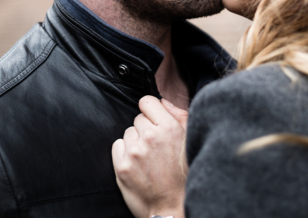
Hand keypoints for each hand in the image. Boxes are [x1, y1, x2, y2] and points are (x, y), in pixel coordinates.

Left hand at [112, 96, 188, 217]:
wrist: (172, 207)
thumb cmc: (184, 175)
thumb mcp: (190, 140)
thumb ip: (179, 115)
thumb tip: (162, 101)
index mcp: (169, 128)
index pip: (147, 101)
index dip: (150, 110)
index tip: (153, 120)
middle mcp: (150, 137)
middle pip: (138, 118)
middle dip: (145, 129)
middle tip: (155, 146)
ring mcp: (134, 152)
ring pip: (128, 132)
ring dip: (135, 141)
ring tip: (148, 158)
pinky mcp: (122, 166)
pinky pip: (117, 145)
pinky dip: (124, 152)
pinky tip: (137, 163)